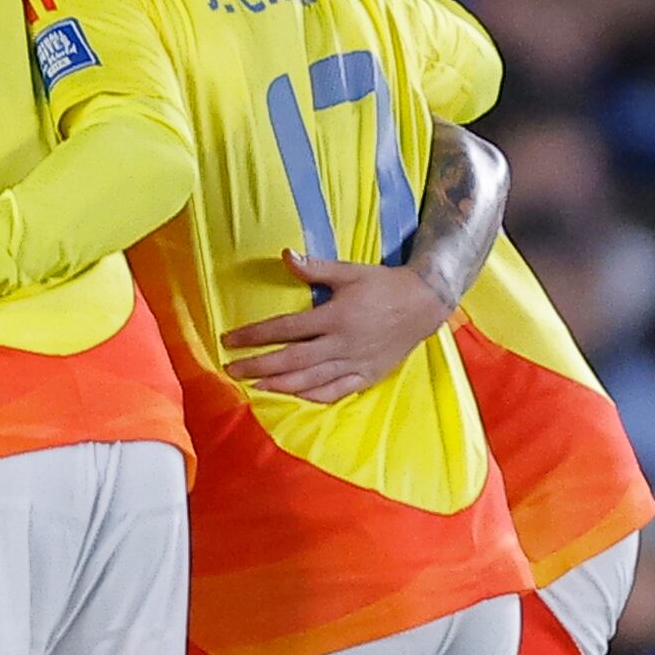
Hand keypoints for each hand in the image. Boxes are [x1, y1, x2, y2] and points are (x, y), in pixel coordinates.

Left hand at [221, 249, 448, 402]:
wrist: (424, 304)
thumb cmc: (383, 284)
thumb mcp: (349, 271)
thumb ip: (315, 268)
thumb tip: (285, 255)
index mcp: (335, 316)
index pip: (286, 328)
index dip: (255, 335)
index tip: (230, 339)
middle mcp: (343, 343)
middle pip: (293, 360)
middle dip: (259, 366)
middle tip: (232, 370)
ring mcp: (356, 363)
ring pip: (312, 380)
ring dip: (281, 385)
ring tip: (255, 388)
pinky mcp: (368, 375)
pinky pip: (337, 391)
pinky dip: (314, 397)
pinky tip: (295, 398)